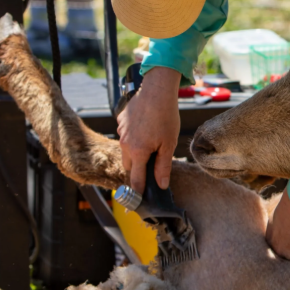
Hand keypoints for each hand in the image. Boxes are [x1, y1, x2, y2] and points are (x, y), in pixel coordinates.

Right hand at [117, 67, 180, 191]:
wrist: (156, 91)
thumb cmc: (165, 117)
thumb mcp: (168, 144)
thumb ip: (163, 166)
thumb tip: (161, 185)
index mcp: (137, 152)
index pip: (136, 179)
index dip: (139, 190)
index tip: (140, 198)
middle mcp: (125, 144)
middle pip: (129, 166)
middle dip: (138, 169)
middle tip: (152, 166)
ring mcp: (121, 131)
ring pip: (126, 150)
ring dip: (136, 152)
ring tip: (152, 142)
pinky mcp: (120, 121)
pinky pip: (125, 135)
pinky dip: (133, 136)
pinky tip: (146, 128)